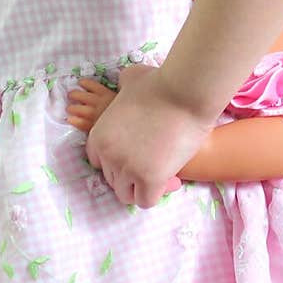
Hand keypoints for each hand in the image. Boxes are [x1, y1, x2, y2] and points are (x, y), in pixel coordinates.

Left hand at [84, 64, 213, 208]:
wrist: (184, 92)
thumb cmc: (160, 83)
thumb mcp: (129, 81)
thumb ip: (122, 88)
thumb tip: (124, 83)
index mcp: (98, 135)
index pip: (98, 162)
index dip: (116, 159)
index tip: (133, 154)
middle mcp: (108, 155)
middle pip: (112, 179)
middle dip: (129, 173)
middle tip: (150, 162)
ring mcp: (128, 169)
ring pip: (127, 194)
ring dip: (140, 187)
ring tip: (158, 174)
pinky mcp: (150, 179)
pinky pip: (145, 201)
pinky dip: (154, 194)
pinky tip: (166, 181)